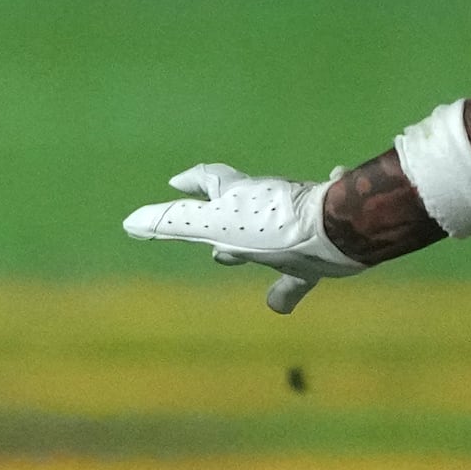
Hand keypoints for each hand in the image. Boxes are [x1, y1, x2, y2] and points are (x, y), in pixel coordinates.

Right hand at [121, 163, 363, 312]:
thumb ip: (175, 223)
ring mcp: (301, 219)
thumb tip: (130, 221)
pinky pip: (319, 253)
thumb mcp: (215, 225)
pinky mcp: (329, 243)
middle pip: (242, 205)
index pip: (209, 181)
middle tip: (214, 242)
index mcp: (240, 196)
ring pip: (278, 229)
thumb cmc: (275, 229)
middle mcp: (270, 202)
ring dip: (265, 244)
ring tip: (257, 264)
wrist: (340, 231)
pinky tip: (307, 288)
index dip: (191, 181)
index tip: (176, 183)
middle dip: (226, 219)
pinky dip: (310, 267)